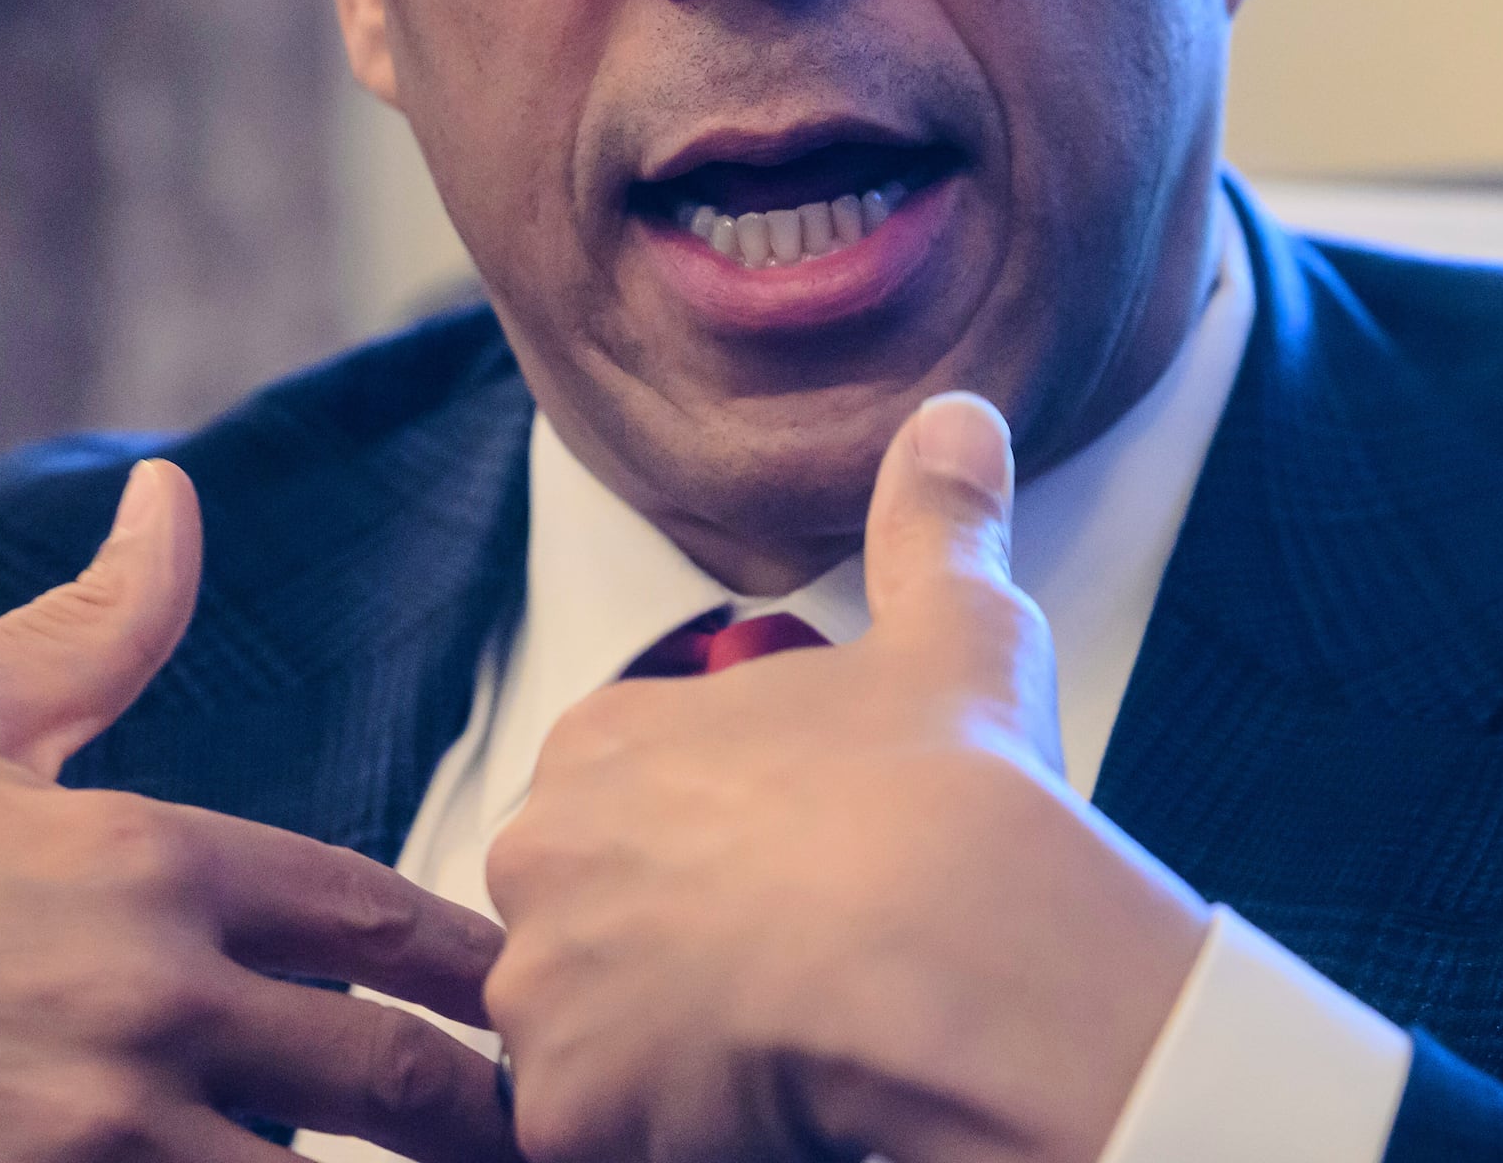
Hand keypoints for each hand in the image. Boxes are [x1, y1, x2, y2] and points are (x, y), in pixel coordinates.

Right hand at [0, 461, 516, 1162]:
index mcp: (145, 860)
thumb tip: (173, 496)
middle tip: (535, 1129)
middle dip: (482, 1113)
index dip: (479, 967)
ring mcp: (95, 1138)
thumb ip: (92, 622)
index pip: (383, 919)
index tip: (530, 995)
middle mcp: (146, 1001)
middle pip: (398, 1079)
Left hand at [484, 395, 1211, 1162]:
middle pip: (590, 940)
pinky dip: (675, 1145)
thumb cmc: (957, 789)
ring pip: (593, 1050)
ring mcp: (540, 983)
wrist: (961, 941)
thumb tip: (961, 414)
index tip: (810, 895)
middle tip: (801, 988)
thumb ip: (935, 520)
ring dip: (672, 1069)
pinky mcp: (565, 1106)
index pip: (628, 829)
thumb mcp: (956, 625)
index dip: (726, 876)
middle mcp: (541, 851)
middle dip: (676, 975)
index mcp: (605, 743)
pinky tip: (771, 1113)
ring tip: (790, 1057)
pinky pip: (601, 1141)